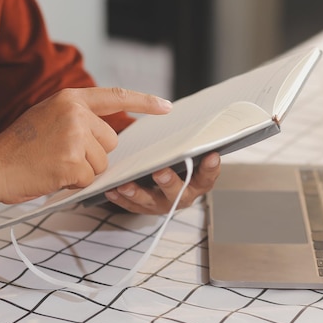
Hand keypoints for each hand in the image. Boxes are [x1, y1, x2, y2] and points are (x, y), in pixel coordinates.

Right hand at [0, 87, 172, 213]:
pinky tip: (53, 175)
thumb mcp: (48, 117)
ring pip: (103, 163)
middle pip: (111, 141)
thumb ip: (79, 119)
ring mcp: (74, 136)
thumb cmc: (19, 147)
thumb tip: (111, 136)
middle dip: (94, 154)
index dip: (144, 102)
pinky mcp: (73, 161)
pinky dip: (75, 183)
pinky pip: (91, 179)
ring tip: (54, 164)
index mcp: (70, 99)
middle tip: (61, 155)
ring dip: (84, 171)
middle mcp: (75, 113)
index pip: (116, 96)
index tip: (166, 106)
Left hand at [104, 152, 220, 214]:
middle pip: (179, 193)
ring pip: (151, 201)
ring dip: (138, 193)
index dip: (210, 168)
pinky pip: (131, 206)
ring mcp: (163, 203)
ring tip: (126, 185)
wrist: (167, 181)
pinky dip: (121, 198)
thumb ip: (187, 141)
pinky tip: (112, 189)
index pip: (208, 176)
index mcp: (198, 182)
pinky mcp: (144, 208)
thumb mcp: (185, 151)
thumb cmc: (178, 162)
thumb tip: (177, 115)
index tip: (211, 155)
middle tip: (160, 172)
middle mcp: (182, 195)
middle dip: (169, 182)